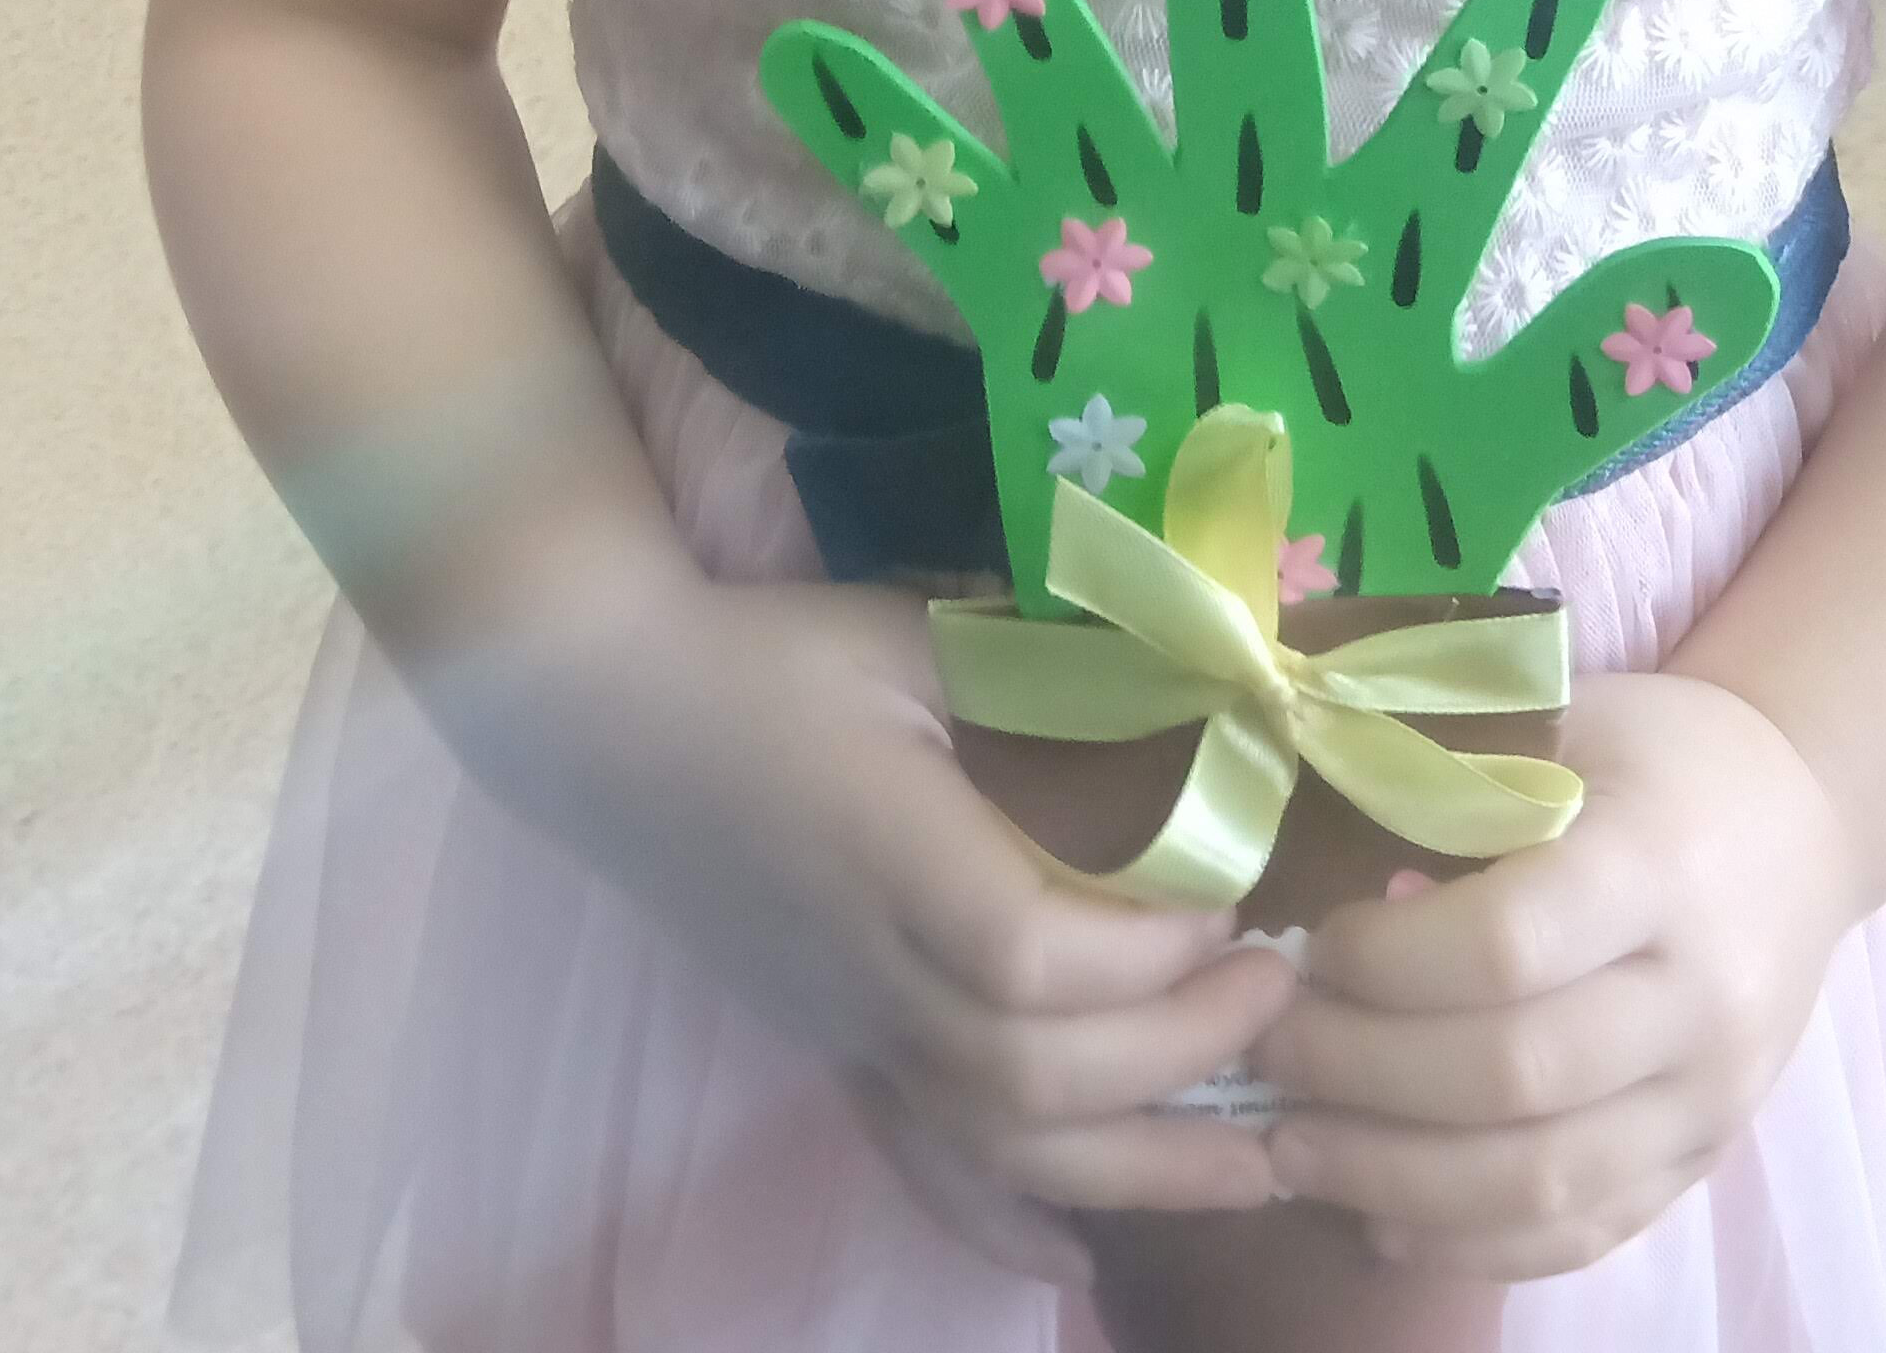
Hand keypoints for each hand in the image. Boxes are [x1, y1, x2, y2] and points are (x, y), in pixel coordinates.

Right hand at [598, 582, 1295, 1275]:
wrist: (605, 718)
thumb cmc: (763, 656)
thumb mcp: (900, 632)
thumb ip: (1032, 662)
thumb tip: (1182, 668)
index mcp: (890, 851)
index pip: (1030, 957)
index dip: (1146, 955)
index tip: (1234, 905)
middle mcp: (869, 968)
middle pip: (1029, 1073)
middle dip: (1178, 1055)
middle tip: (1279, 997)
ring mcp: (848, 1028)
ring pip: (993, 1144)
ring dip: (1138, 1164)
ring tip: (1258, 1158)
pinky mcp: (832, 1052)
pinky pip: (924, 1166)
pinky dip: (1007, 1221)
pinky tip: (1081, 1253)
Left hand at [1255, 672, 1857, 1280]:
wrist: (1801, 827)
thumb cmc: (1656, 756)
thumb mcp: (1566, 718)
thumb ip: (1453, 779)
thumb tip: (1313, 858)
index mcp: (1660, 865)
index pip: (1508, 944)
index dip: (1387, 961)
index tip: (1314, 945)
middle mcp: (1702, 997)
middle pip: (1513, 1078)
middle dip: (1362, 1076)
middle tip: (1267, 1051)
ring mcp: (1712, 1097)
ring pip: (1542, 1182)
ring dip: (1393, 1181)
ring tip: (1293, 1149)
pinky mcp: (1702, 1162)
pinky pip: (1582, 1234)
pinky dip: (1471, 1244)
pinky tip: (1381, 1218)